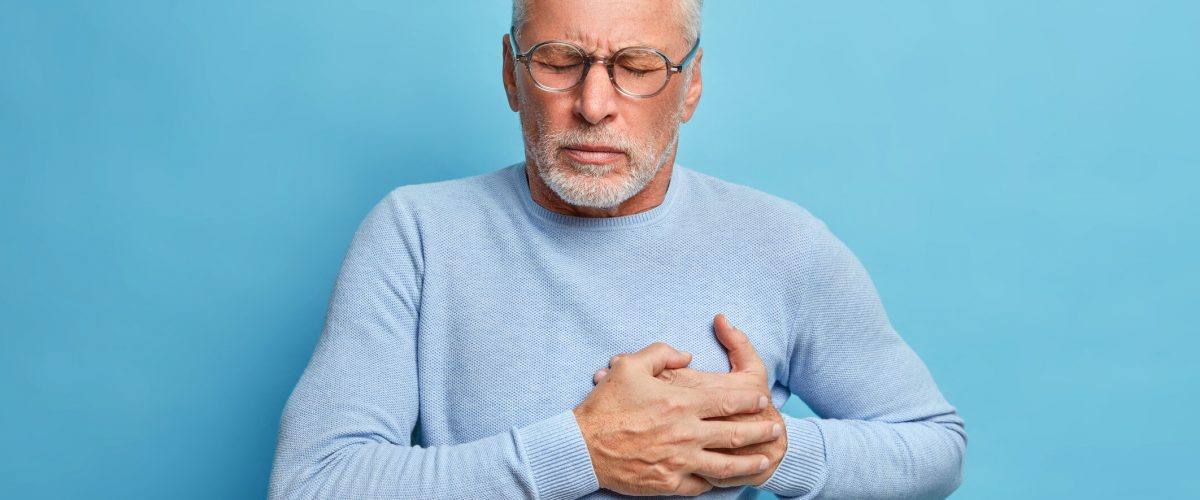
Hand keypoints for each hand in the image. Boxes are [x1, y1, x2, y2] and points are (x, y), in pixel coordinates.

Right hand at [573, 341, 781, 495]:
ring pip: (725, 464)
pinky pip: (700, 485)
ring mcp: (679, 461)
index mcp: (680, 403)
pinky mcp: (668, 483)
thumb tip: (686, 354)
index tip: (763, 399)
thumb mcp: (630, 366)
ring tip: (764, 460)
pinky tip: (725, 479)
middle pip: (734, 433)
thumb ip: (661, 352)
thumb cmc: (605, 405)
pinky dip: (716, 482)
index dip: (749, 400)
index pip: (727, 401)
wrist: (581, 447)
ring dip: (749, 462)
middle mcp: (686, 433)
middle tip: (775, 429)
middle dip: (760, 431)